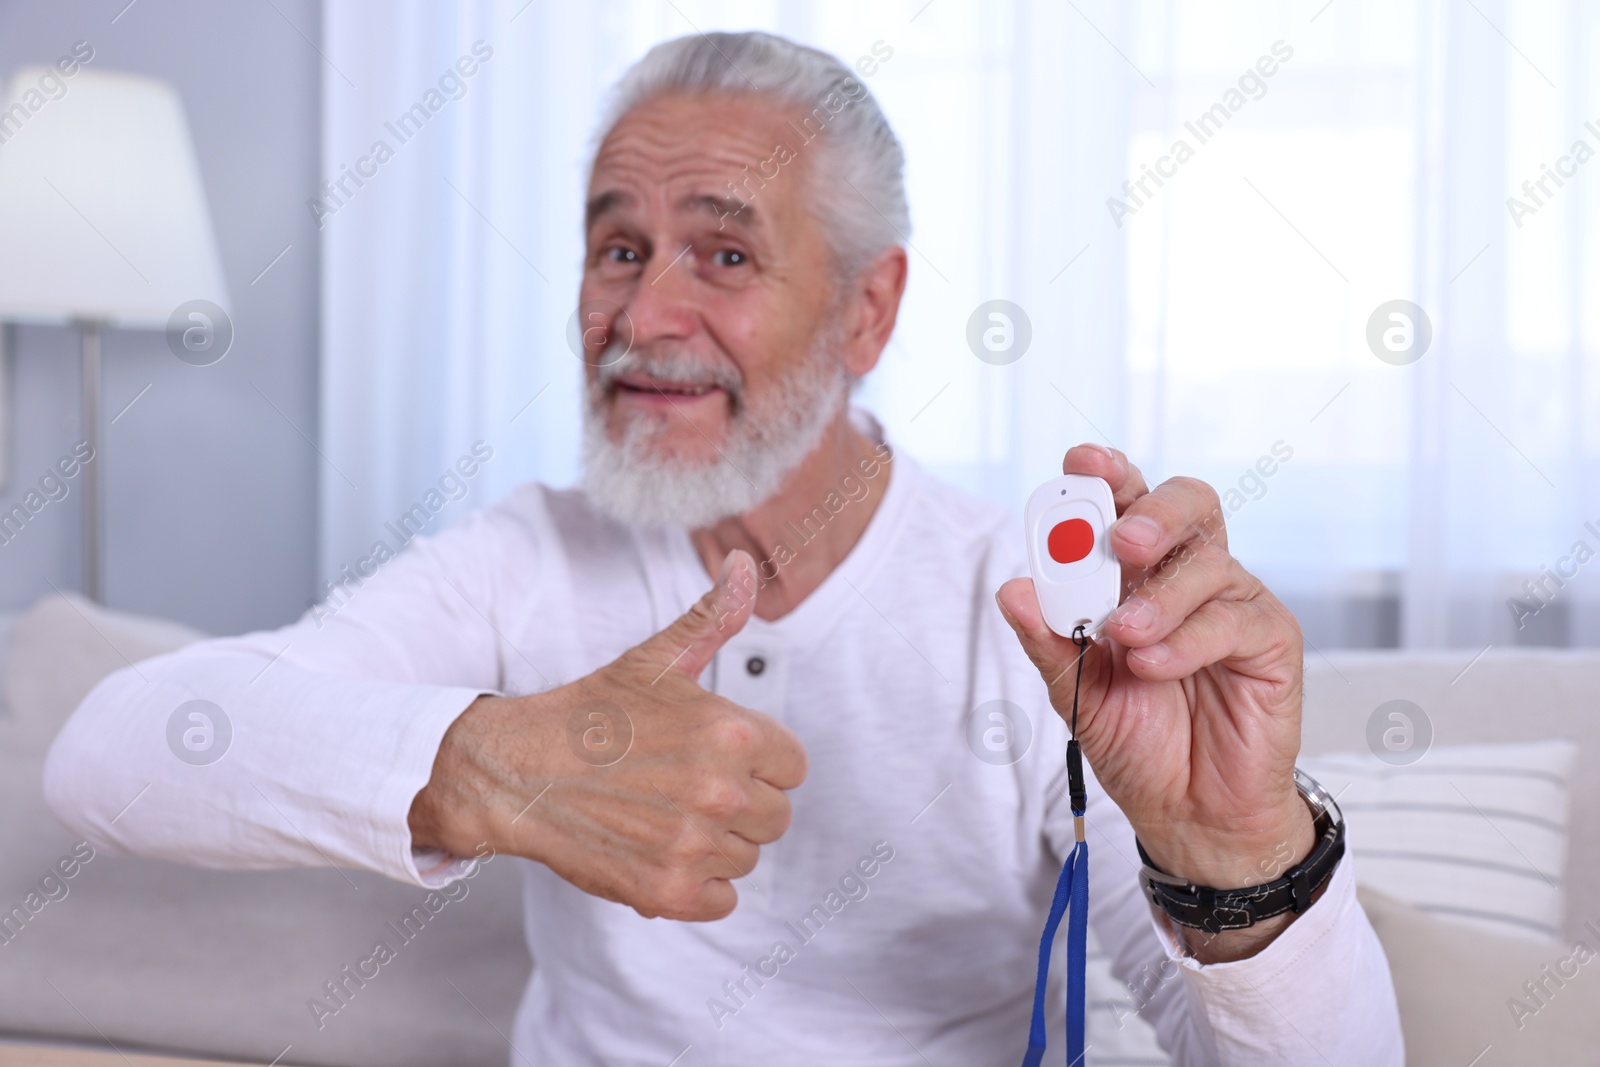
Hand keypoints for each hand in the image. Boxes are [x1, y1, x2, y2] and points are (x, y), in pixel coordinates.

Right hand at [409, 550, 806, 920]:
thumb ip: (712, 619)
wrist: (516, 773)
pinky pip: (722, 900)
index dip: (757, 762)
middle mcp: (720, 790)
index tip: (713, 756)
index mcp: (731, 732)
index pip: (793, 767)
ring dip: (714, 845)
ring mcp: (693, 845)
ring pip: (746, 857)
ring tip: (663, 816)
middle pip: (775, 816)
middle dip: (739, 805)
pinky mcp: (667, 891)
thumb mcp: (654, 661)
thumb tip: (739, 565)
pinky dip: (696, 887)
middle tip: (682, 788)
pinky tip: (659, 853)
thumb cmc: (591, 714)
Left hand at [996, 445, 1313, 960]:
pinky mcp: (1270, 643)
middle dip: (1150, 511)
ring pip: (1208, 563)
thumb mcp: (1075, 690)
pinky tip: (1155, 666)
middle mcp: (1189, 577)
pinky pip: (1235, 620)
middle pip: (1188, 505)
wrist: (1186, 812)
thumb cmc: (1138, 740)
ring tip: (1123, 636)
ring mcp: (1234, 605)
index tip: (1080, 464)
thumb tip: (1012, 589)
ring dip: (1158, 597)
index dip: (1109, 475)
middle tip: (1117, 542)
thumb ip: (1048, 638)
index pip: (1128, 504)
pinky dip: (1188, 640)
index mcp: (1138, 575)